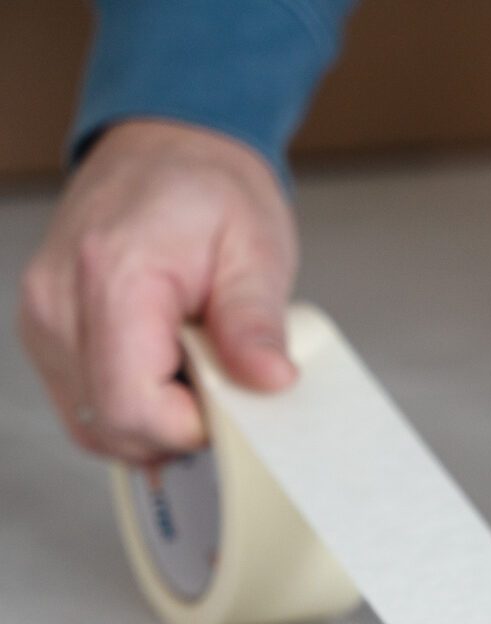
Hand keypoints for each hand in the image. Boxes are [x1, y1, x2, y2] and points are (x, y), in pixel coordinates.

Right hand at [18, 119, 297, 463]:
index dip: (191, 428)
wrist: (169, 150)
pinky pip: (87, 406)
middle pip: (110, 427)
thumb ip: (257, 322)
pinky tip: (167, 376)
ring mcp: (45, 321)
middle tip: (218, 386)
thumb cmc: (209, 191)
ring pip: (93, 427)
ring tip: (193, 373)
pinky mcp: (47, 334)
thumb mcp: (257, 249)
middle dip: (175, 431)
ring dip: (153, 424)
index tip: (229, 402)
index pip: (133, 407)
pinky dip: (133, 409)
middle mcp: (60, 302)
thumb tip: (269, 380)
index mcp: (112, 277)